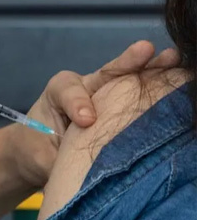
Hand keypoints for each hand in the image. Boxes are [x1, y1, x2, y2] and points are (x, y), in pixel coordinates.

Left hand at [12, 41, 179, 187]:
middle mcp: (87, 89)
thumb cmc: (39, 148)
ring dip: (152, 70)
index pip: (68, 90)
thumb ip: (62, 156)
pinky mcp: (126, 112)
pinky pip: (141, 100)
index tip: (86, 120)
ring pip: (130, 81)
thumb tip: (89, 168)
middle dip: (128, 62)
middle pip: (107, 73)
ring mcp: (109, 97)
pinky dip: (160, 93)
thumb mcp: (41, 153)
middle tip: (146, 51)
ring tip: (173, 59)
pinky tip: (179, 86)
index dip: (78, 102)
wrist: (41, 155)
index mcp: (60, 94)